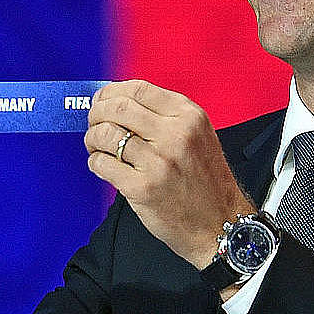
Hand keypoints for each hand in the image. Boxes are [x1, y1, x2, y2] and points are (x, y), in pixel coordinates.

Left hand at [84, 80, 254, 267]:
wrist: (220, 225)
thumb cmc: (207, 183)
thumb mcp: (199, 136)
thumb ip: (166, 117)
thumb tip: (121, 103)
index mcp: (189, 117)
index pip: (139, 89)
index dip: (113, 92)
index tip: (104, 100)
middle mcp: (175, 135)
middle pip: (118, 108)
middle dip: (97, 113)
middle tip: (94, 123)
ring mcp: (158, 162)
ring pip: (106, 134)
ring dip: (93, 138)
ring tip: (97, 146)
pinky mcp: (142, 188)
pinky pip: (102, 164)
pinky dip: (95, 162)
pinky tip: (103, 165)